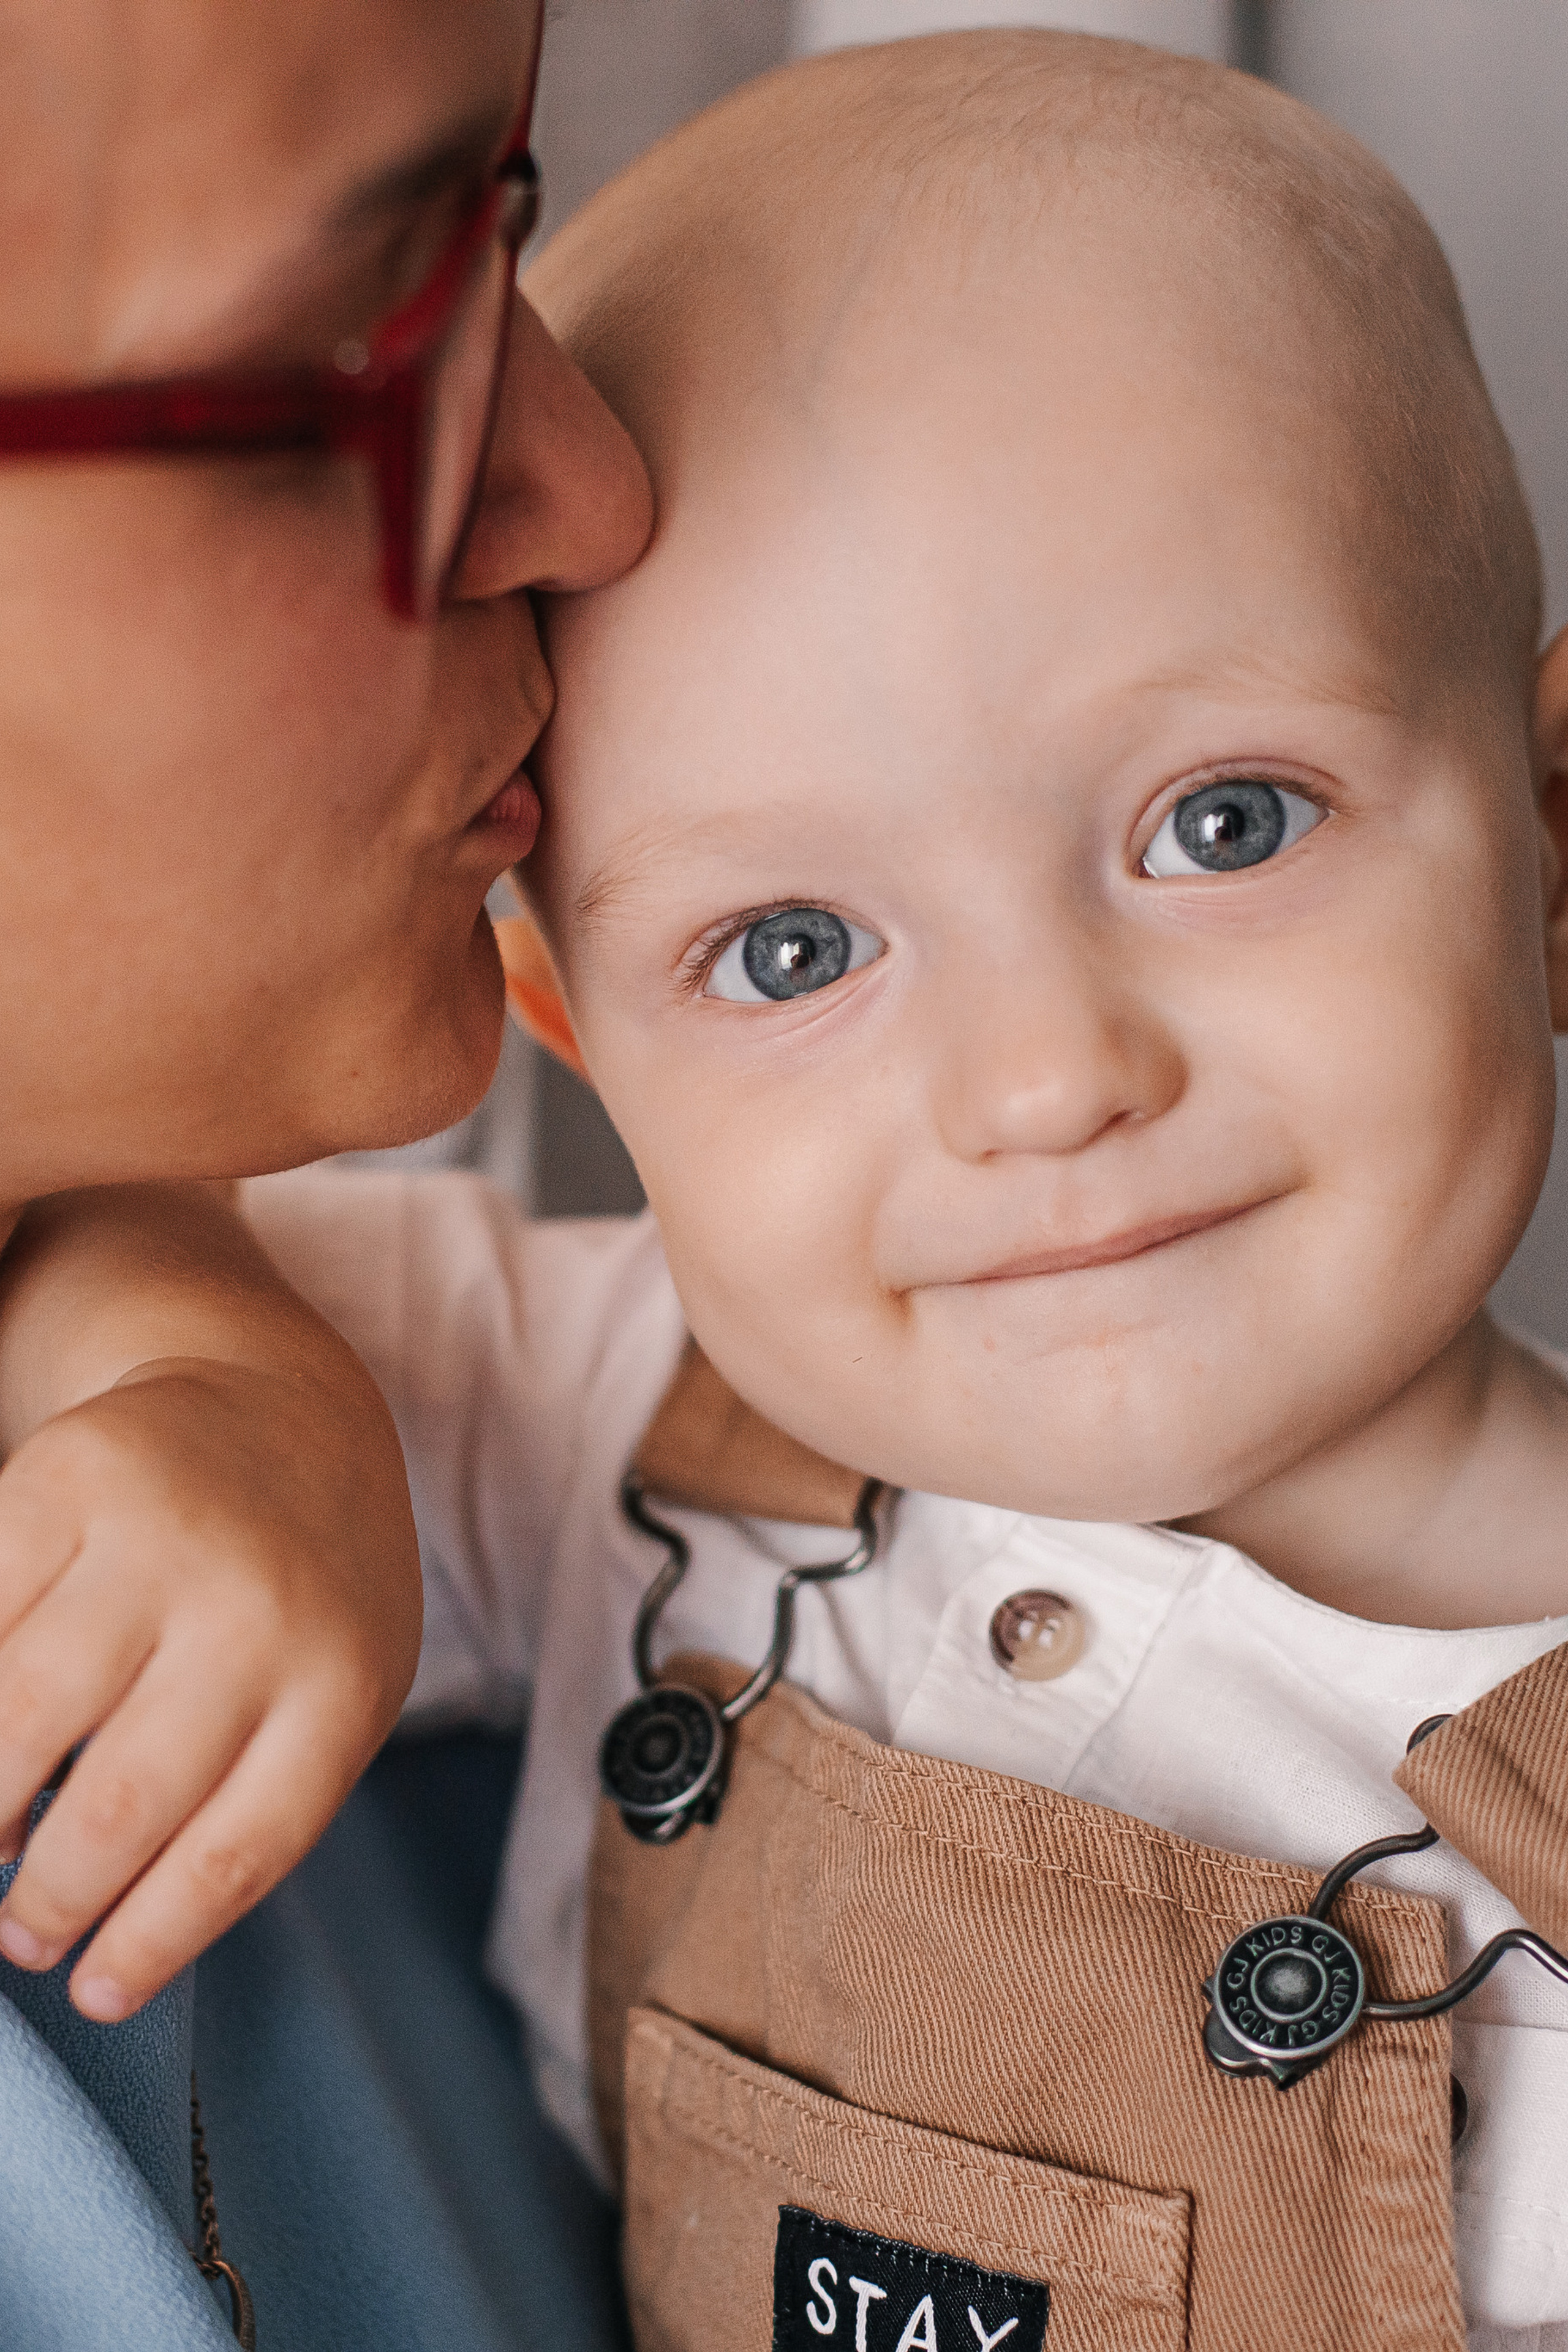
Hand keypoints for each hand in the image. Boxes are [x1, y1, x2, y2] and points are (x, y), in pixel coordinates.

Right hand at [0, 1350, 419, 2018]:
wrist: (284, 1403)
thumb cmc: (308, 1585)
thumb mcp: (340, 1683)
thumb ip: (255, 1794)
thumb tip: (115, 1940)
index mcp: (342, 1680)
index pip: (236, 1851)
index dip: (149, 1942)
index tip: (94, 1992)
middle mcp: (256, 1608)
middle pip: (123, 1802)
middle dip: (52, 1897)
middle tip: (26, 1933)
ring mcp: (159, 1537)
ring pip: (21, 1717)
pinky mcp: (67, 1478)